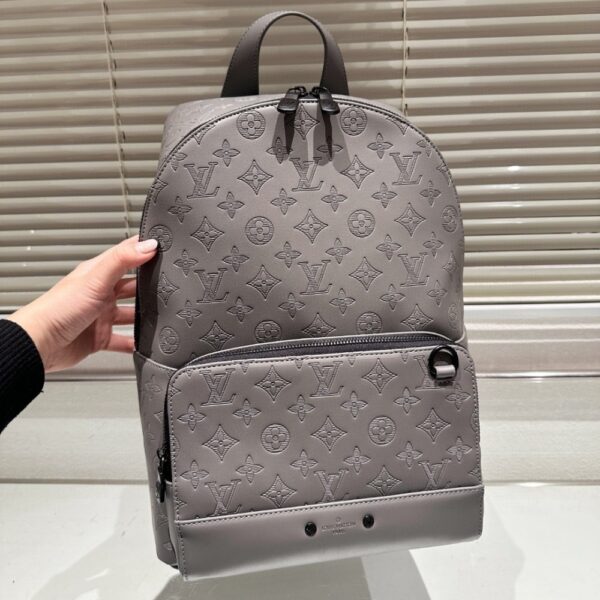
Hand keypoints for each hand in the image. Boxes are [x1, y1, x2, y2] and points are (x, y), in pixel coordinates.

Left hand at [7, 235, 157, 372]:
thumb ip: (122, 260)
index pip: (125, 256)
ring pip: (130, 314)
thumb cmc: (58, 309)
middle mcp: (101, 293)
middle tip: (169, 286)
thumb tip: (148, 244)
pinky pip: (123, 340)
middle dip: (149, 286)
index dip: (143, 249)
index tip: (164, 247)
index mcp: (98, 274)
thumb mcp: (95, 279)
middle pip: (132, 286)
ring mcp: (101, 316)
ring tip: (161, 316)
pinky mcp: (100, 338)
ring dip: (143, 316)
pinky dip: (135, 342)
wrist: (40, 344)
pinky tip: (145, 343)